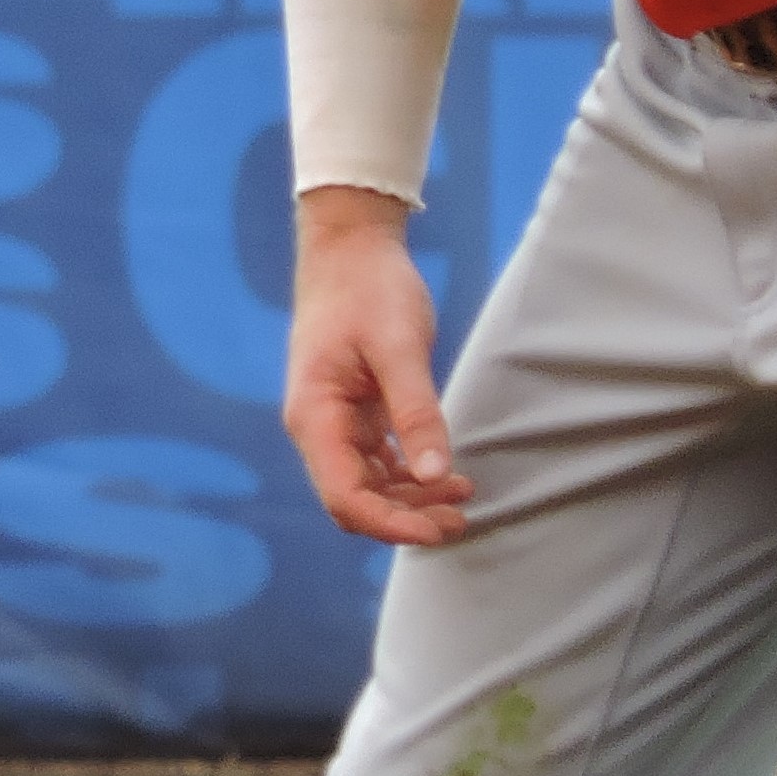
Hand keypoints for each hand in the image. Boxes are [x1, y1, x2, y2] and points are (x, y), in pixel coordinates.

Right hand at [285, 189, 471, 545]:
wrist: (351, 247)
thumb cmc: (369, 289)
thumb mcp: (399, 346)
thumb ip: (416, 412)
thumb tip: (436, 476)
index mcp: (314, 416)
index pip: (345, 496)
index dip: (390, 524)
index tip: (439, 528)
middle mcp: (317, 428)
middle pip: (355, 500)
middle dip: (405, 519)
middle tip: (460, 520)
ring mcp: (334, 422)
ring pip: (367, 485)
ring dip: (410, 500)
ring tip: (462, 498)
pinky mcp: (354, 412)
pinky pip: (377, 461)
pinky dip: (409, 476)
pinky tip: (444, 475)